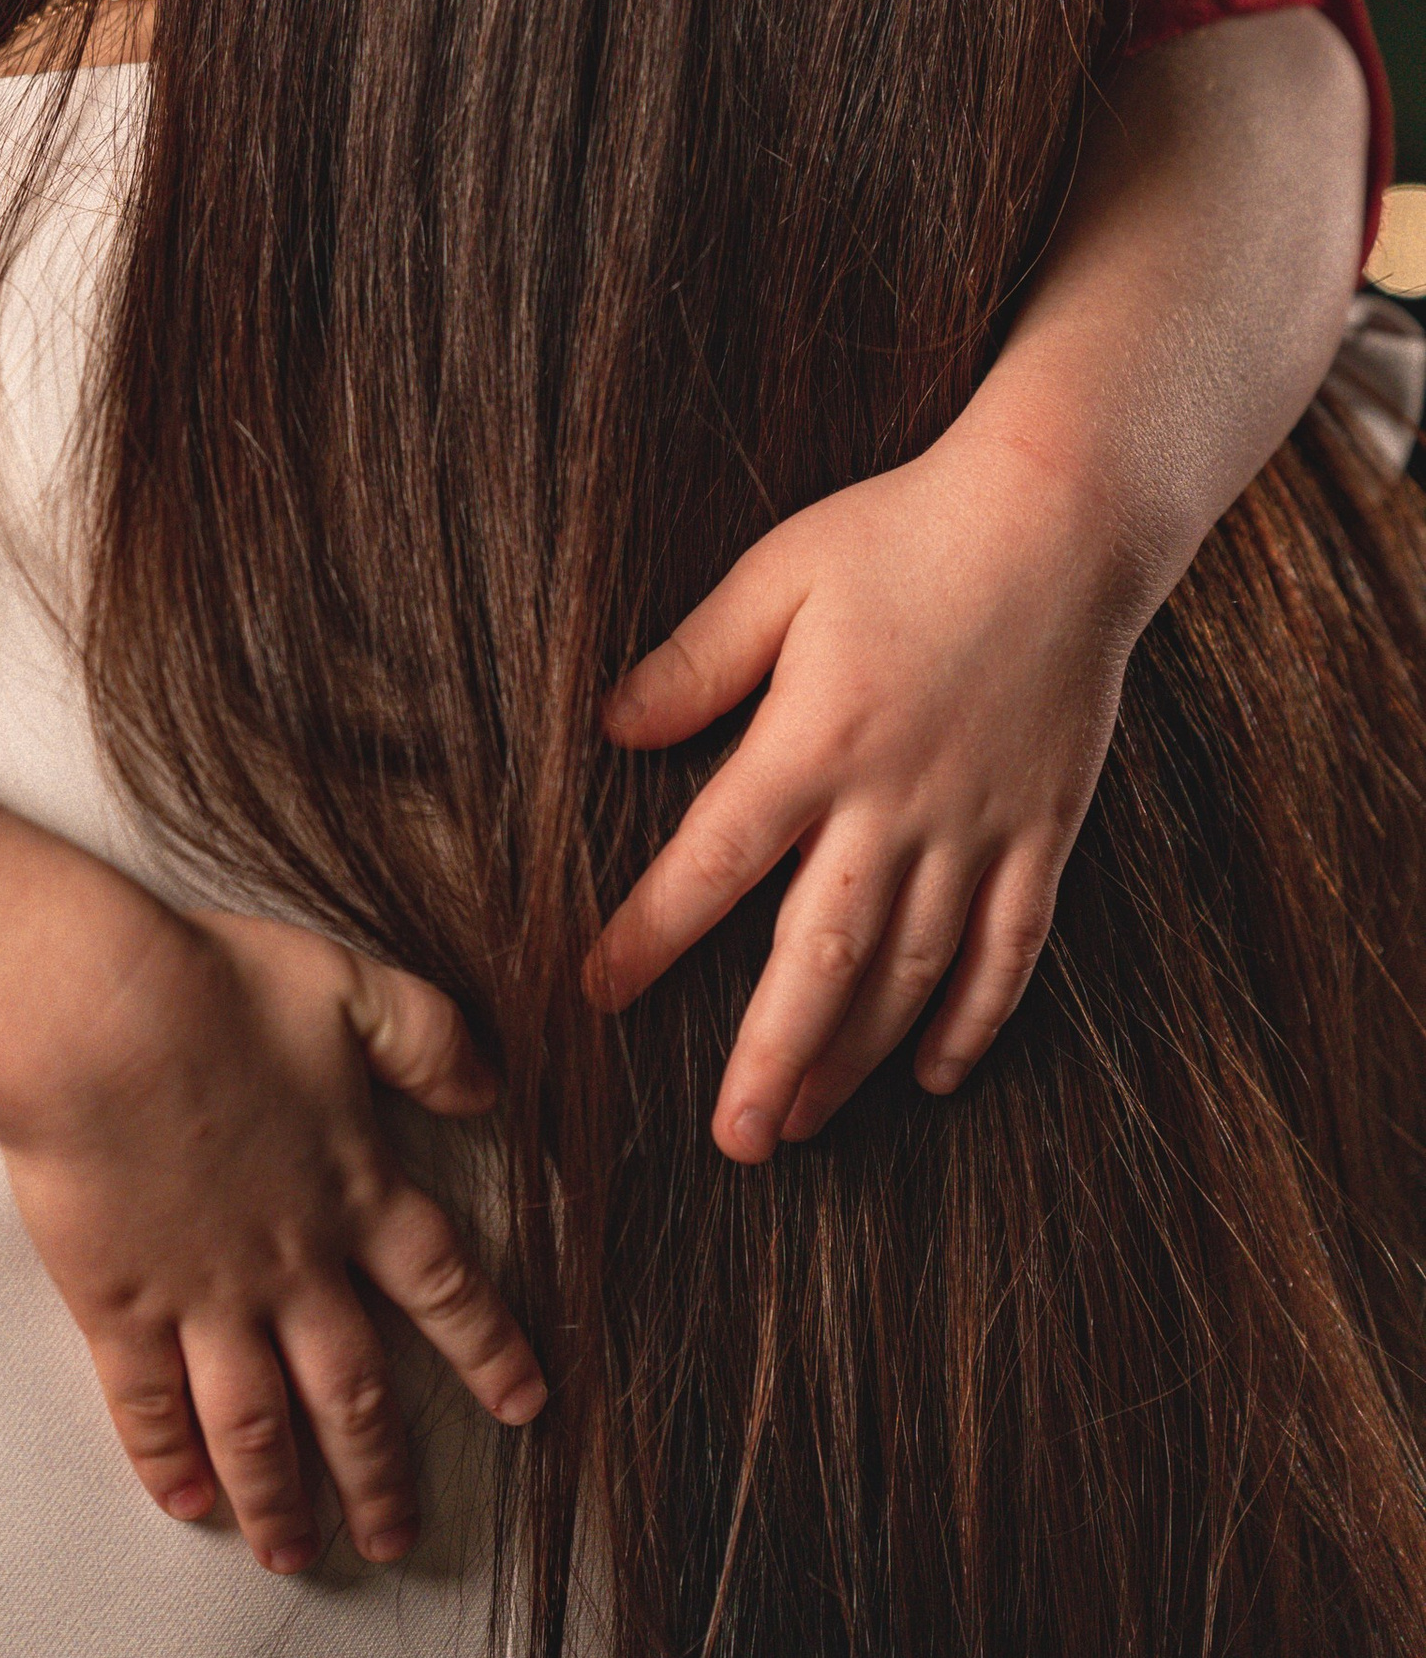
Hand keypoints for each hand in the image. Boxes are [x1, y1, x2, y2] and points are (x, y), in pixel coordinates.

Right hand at [0, 910, 547, 1575]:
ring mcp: (205, 1297)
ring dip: (282, 1498)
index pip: (446, 1290)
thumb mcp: (355, 990)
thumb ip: (433, 1041)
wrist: (99, 1018)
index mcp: (357, 1194)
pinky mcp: (121, 1306)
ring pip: (257, 1427)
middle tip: (395, 1536)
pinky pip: (149, 1406)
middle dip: (380, 1476)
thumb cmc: (218, 991)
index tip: (527, 1405)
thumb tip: (494, 1087)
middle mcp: (293, 1267)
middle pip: (354, 1396)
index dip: (490, 1349)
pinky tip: (185, 1504)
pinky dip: (168, 1463)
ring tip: (295, 1554)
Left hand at [589, 419, 1142, 1160]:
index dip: (651, 934)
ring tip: (803, 1125)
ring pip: (911, 973)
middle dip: (772, 1056)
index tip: (595, 993)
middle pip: (822, 955)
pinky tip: (932, 1073)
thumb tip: (611, 728)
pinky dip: (973, 1020)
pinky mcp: (1042, 831)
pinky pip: (1010, 949)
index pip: (715, 861)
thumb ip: (695, 663)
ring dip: (855, 1058)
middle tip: (732, 1140)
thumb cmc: (903, 534)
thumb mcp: (777, 576)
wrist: (1062, 517)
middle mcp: (895, 804)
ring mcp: (978, 827)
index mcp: (814, 741)